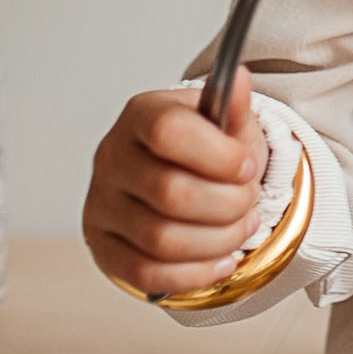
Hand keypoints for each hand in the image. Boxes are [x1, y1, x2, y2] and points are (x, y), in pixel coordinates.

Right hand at [84, 74, 269, 296]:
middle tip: (250, 202)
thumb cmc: (206, 149)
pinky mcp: (104, 248)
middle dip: (228, 205)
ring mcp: (102, 206)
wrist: (182, 177)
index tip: (246, 166)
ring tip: (241, 227)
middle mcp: (112, 158)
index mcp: (140, 115)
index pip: (167, 132)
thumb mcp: (225, 123)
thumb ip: (233, 107)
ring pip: (162, 240)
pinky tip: (222, 261)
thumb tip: (240, 78)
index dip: (218, 156)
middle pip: (171, 194)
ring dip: (219, 241)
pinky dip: (195, 274)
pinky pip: (147, 274)